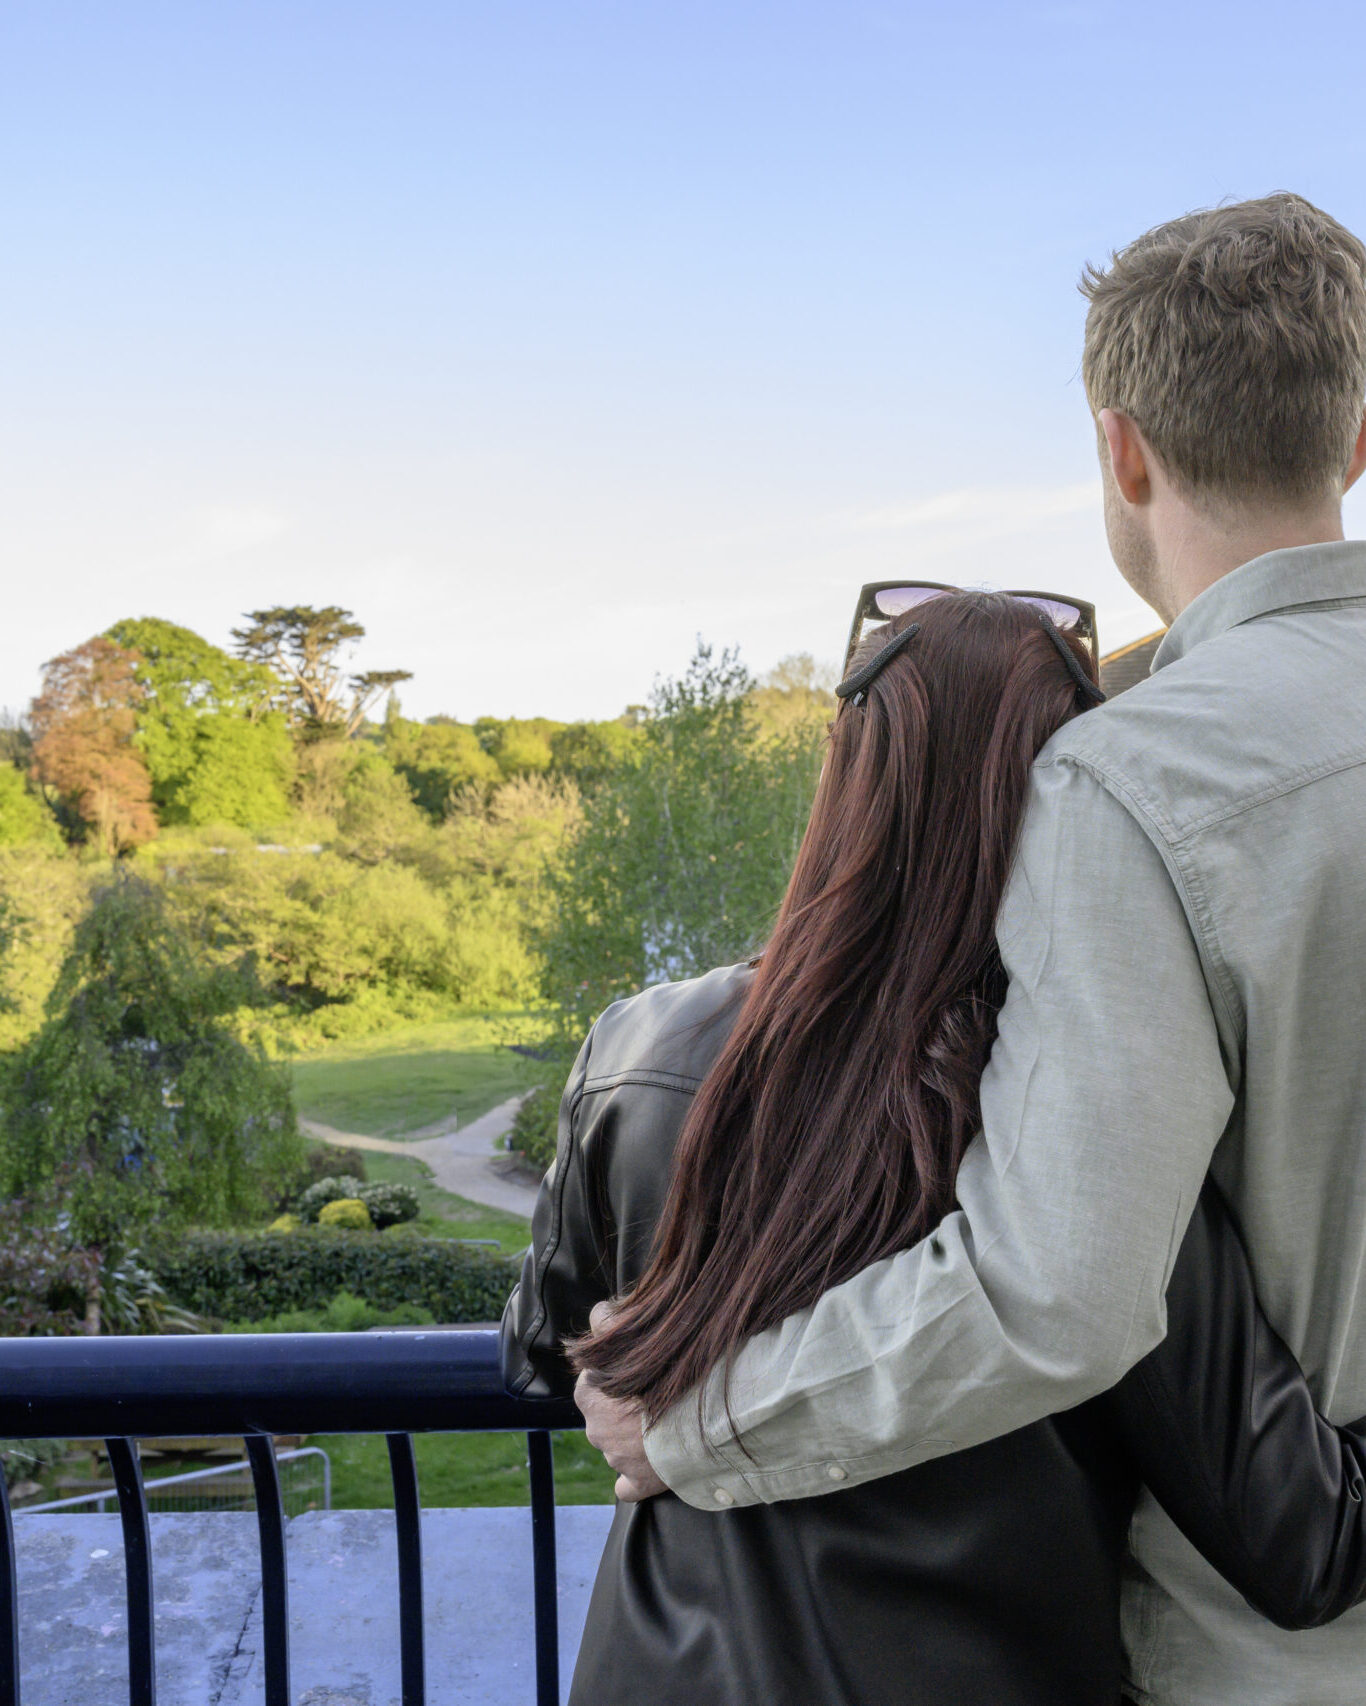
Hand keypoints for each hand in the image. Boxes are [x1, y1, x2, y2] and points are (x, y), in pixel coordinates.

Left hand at [574, 1301, 668, 1501]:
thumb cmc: (665, 1371)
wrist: (699, 1415)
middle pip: (605, 1412)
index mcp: (588, 1391)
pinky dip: (636, 1476)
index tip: (639, 1368)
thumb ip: (608, 1320)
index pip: (592, 1376)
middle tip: (656, 1393)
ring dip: (635, 1436)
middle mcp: (594, 1428)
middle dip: (624, 1405)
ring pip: (618, 1444)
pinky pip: (628, 1484)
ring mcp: (615, 1459)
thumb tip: (599, 1313)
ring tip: (666, 1421)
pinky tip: (652, 1464)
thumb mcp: (633, 1333)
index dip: (616, 1370)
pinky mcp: (637, 1482)